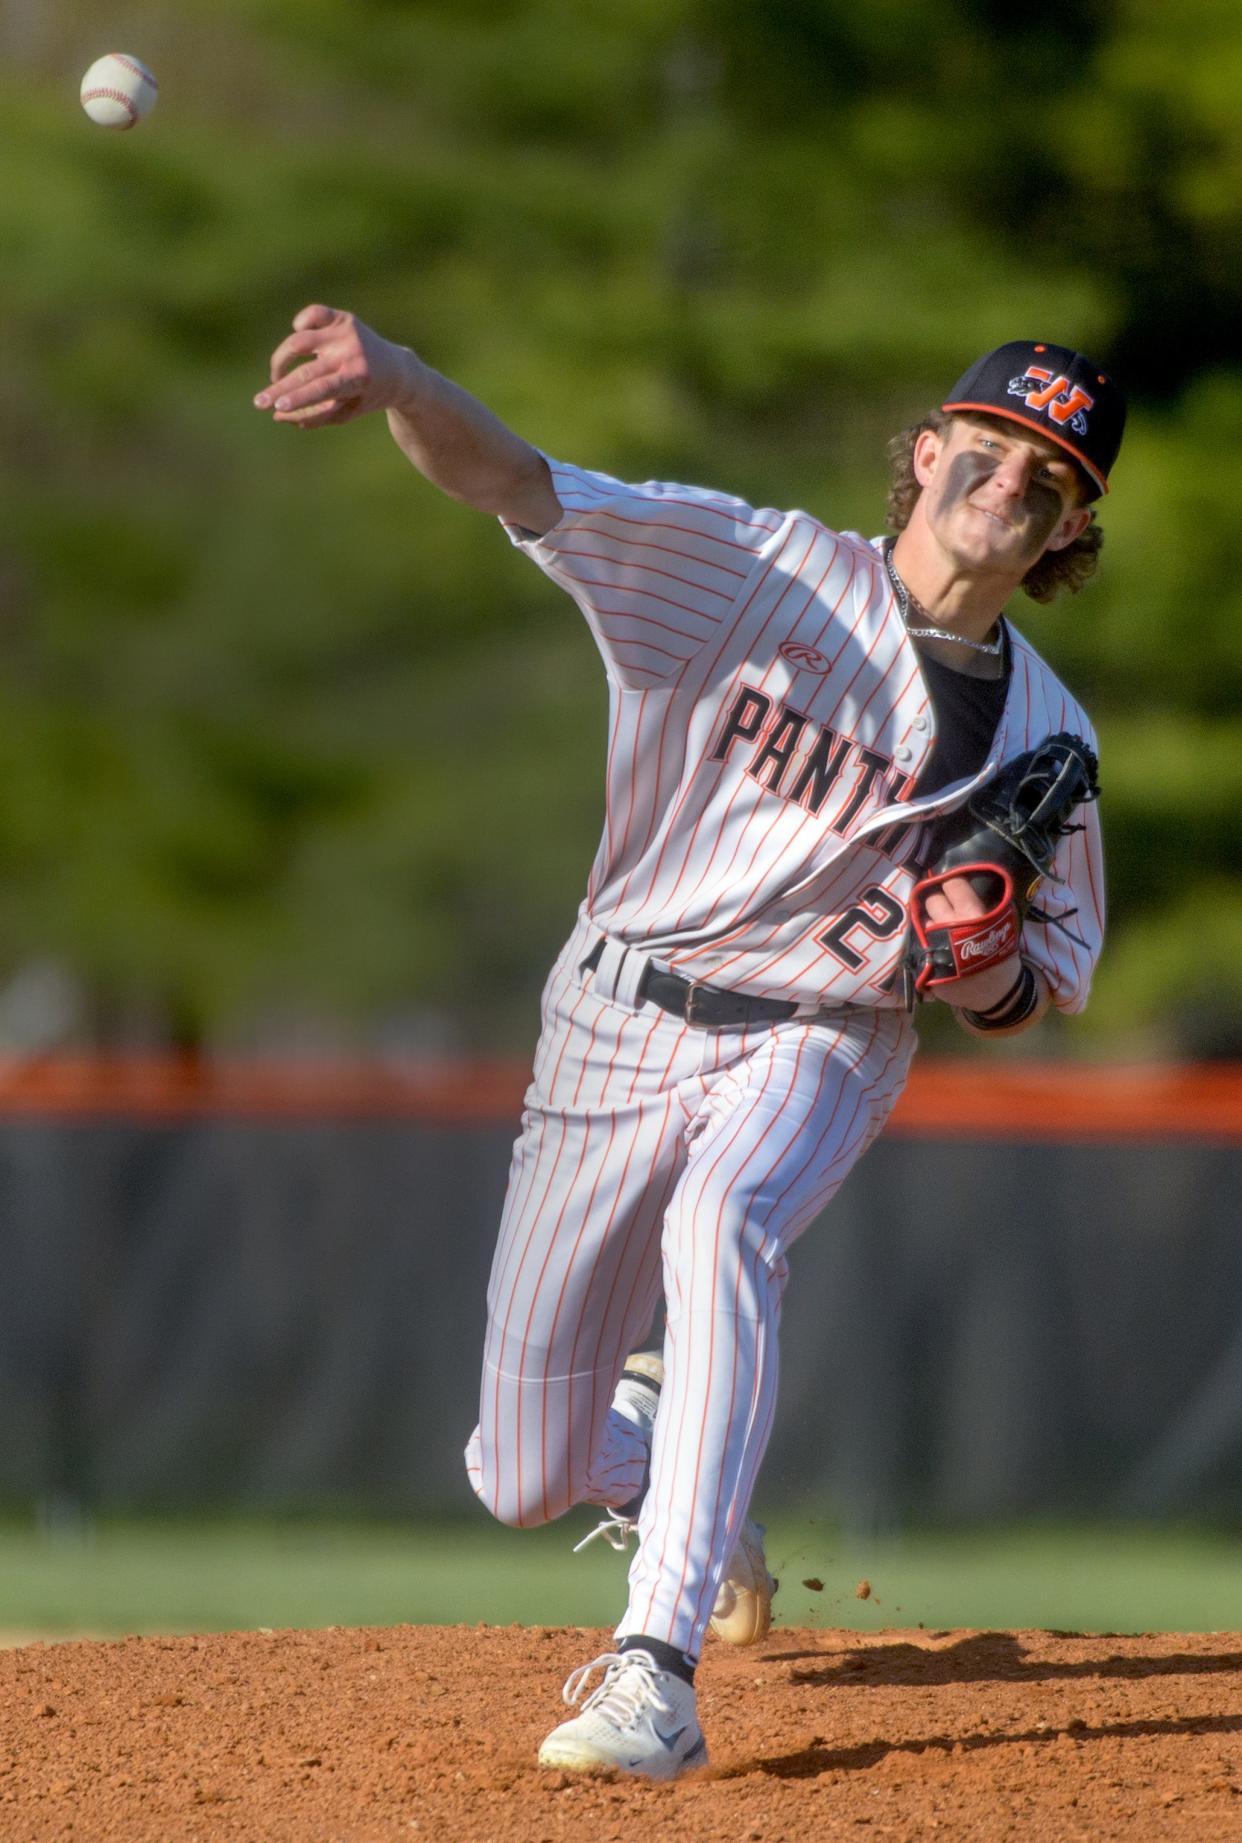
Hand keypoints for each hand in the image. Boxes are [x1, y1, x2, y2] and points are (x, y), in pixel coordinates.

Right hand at [253, 304, 419, 427]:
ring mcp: (347, 333)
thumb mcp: (345, 413)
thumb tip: (278, 415)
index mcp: (357, 379)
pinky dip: (301, 322)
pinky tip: (298, 333)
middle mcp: (351, 353)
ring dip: (282, 359)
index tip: (275, 406)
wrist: (396, 370)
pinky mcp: (343, 318)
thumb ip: (313, 416)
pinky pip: (315, 313)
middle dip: (279, 387)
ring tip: (278, 375)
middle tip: (258, 402)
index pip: (322, 389)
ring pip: (300, 340)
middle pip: (306, 371)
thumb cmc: (365, 396)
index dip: (298, 397)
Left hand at [920, 874, 1022, 1010]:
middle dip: (938, 902)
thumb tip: (964, 882)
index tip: (951, 885)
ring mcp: (936, 946)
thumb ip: (982, 904)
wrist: (997, 993)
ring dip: (931, 924)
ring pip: (924, 923)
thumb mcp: (1001, 925)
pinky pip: (920, 944)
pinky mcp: (927, 965)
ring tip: (943, 932)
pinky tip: (938, 949)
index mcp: (973, 915)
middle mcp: (950, 927)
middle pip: (932, 900)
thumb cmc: (1000, 954)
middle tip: (945, 908)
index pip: (952, 883)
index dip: (951, 882)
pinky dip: (927, 944)